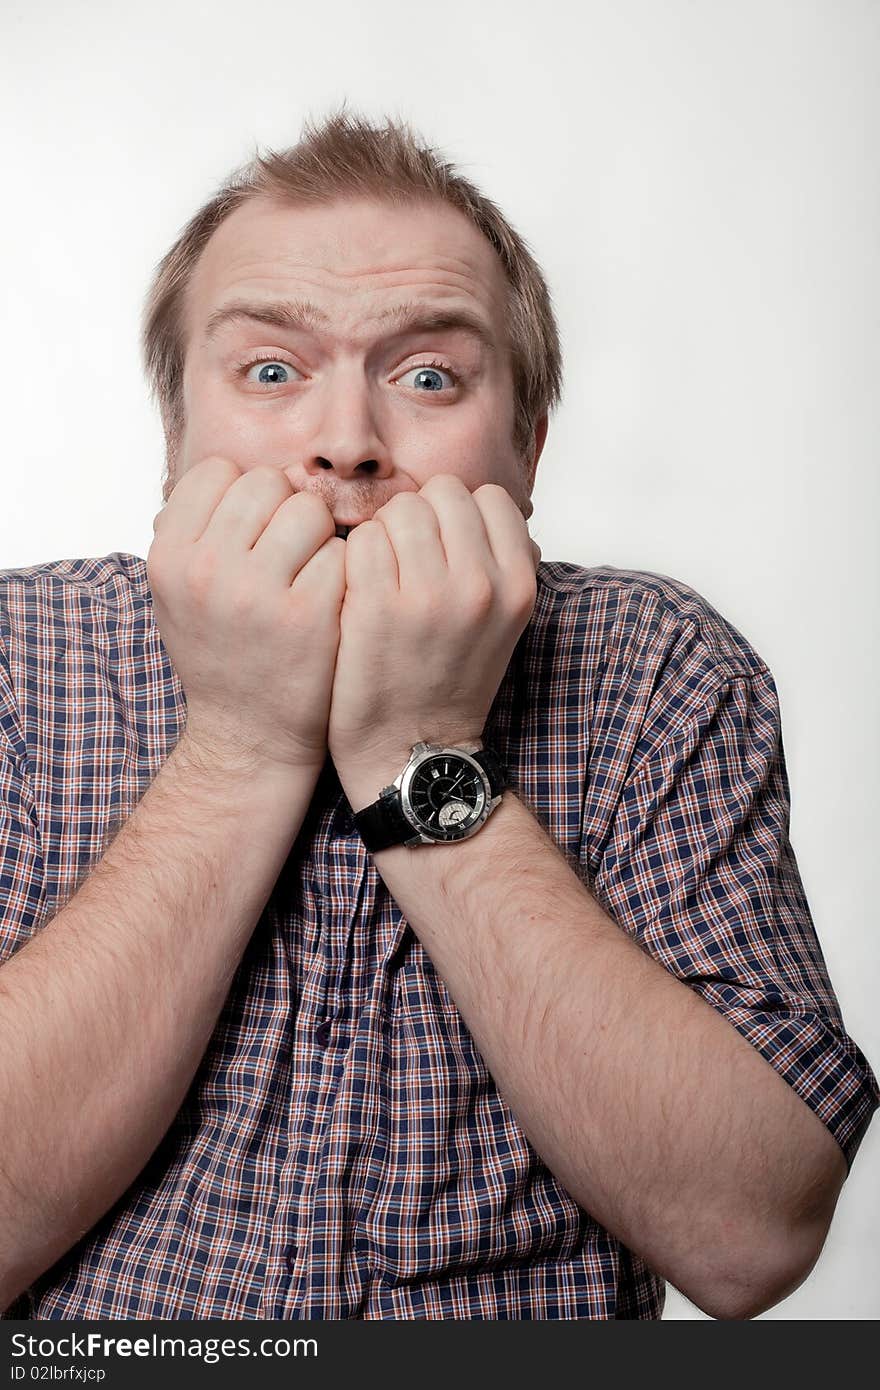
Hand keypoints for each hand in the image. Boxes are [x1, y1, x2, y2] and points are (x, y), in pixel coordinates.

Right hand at [147, 457, 345, 774]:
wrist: (249, 737)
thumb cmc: (221, 654)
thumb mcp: (180, 593)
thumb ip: (196, 531)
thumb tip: (236, 474)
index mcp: (168, 556)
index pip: (219, 472)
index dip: (245, 496)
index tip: (253, 532)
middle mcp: (205, 570)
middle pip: (268, 482)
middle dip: (287, 510)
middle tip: (289, 554)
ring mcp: (257, 593)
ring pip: (310, 510)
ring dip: (321, 536)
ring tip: (310, 575)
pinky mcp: (309, 616)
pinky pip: (342, 553)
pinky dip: (344, 572)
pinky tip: (331, 603)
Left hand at [327, 474, 539, 805]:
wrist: (415, 752)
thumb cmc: (451, 681)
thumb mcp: (502, 622)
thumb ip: (501, 562)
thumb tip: (486, 507)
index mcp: (518, 585)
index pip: (489, 497)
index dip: (459, 514)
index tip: (443, 547)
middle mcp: (481, 585)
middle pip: (442, 493)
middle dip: (419, 519)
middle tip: (406, 563)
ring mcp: (429, 595)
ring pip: (400, 510)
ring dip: (384, 535)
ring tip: (382, 578)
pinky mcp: (377, 607)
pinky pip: (362, 540)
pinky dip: (354, 559)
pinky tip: (358, 593)